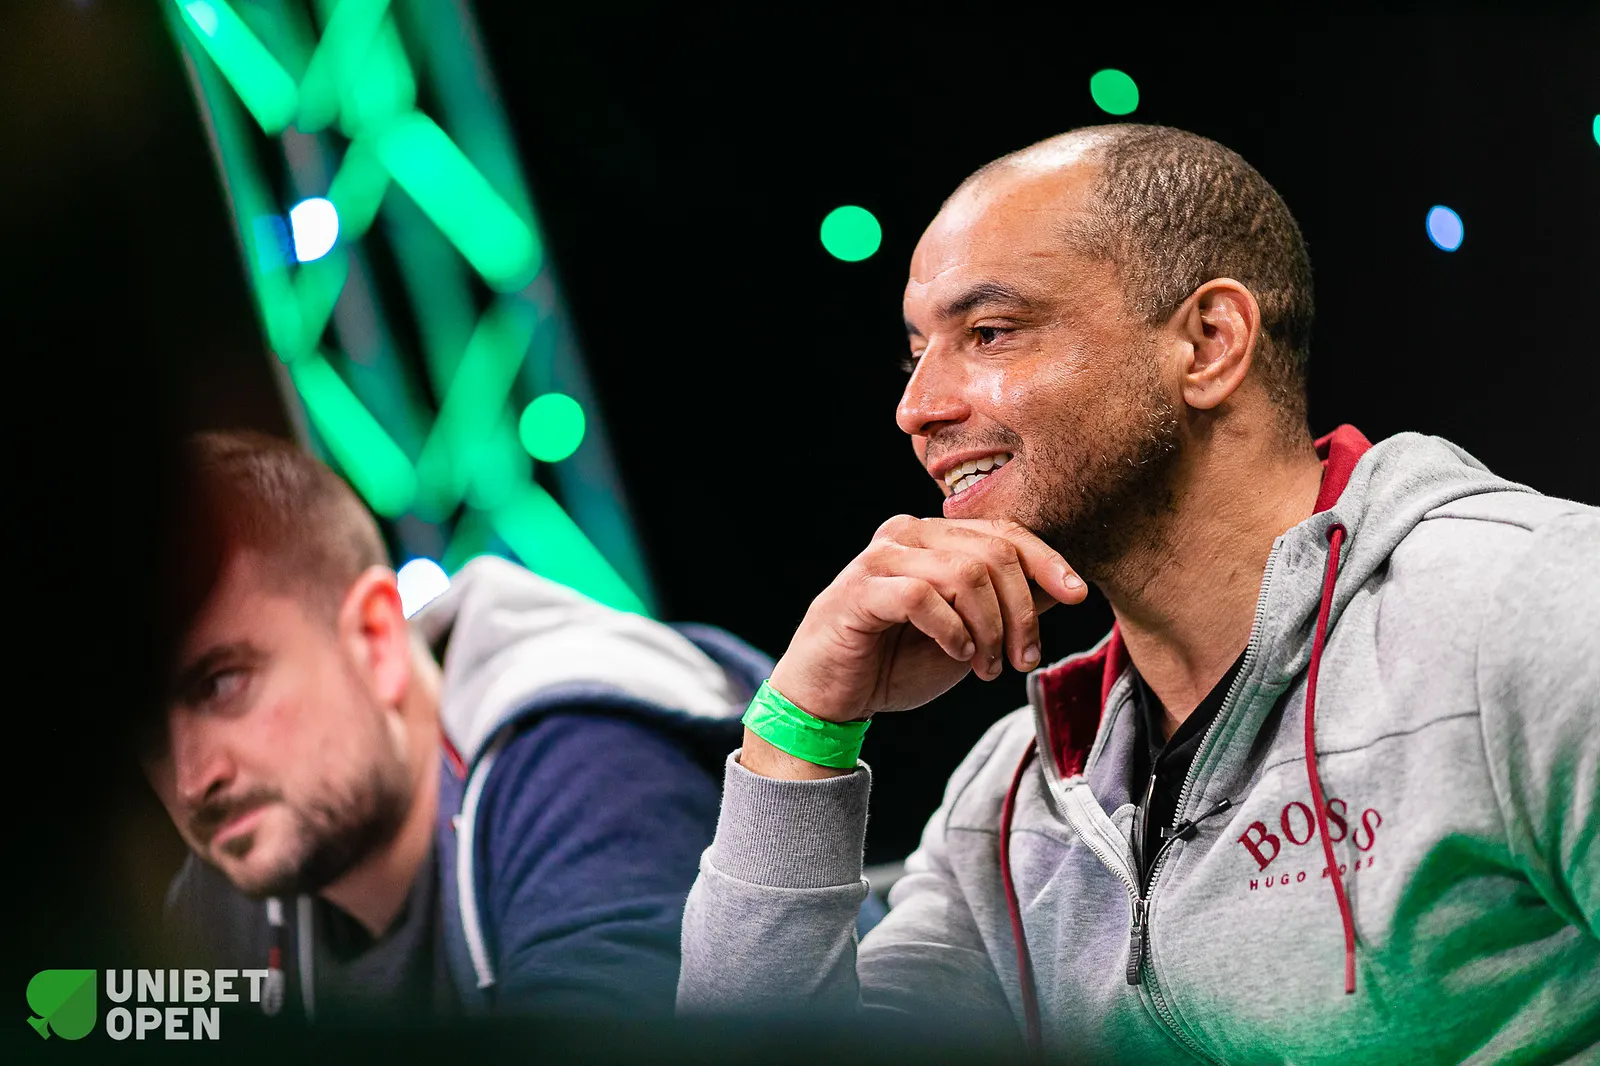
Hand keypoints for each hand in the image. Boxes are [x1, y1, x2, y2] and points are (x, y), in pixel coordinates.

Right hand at [746, 517, 1086, 777]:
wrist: (828, 699)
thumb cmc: (894, 663)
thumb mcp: (969, 635)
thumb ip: (1006, 607)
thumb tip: (1060, 588)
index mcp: (934, 536)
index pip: (1006, 533)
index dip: (1047, 562)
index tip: (1078, 597)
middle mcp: (907, 534)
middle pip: (993, 553)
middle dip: (1021, 612)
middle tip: (1021, 660)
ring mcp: (881, 558)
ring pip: (965, 573)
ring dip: (989, 628)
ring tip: (987, 667)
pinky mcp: (860, 590)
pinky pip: (924, 598)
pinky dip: (952, 631)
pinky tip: (957, 655)